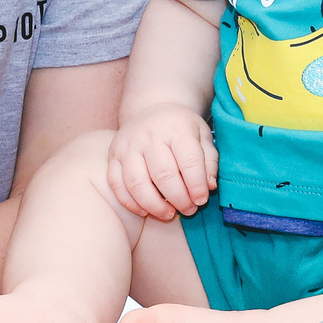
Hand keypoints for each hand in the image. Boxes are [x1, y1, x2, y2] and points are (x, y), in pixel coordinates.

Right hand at [107, 104, 217, 218]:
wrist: (152, 108)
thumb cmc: (181, 128)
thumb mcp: (202, 136)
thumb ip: (209, 162)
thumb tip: (209, 187)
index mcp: (176, 128)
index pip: (189, 161)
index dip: (197, 186)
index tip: (201, 200)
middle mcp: (149, 135)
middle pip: (163, 175)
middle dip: (178, 199)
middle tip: (188, 210)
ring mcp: (127, 145)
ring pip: (137, 183)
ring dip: (154, 205)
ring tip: (168, 214)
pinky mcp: (113, 155)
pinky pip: (116, 183)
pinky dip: (130, 202)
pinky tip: (145, 210)